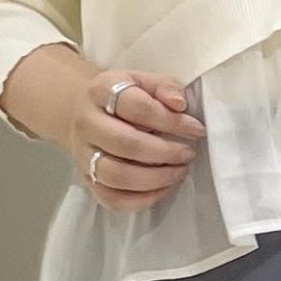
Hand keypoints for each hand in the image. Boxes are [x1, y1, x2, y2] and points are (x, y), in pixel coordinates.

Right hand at [69, 68, 205, 210]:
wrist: (84, 114)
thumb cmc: (123, 98)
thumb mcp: (143, 81)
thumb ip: (165, 87)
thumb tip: (179, 104)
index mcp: (100, 91)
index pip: (137, 107)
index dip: (171, 121)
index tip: (196, 129)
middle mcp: (86, 123)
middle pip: (126, 143)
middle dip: (165, 152)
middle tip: (188, 154)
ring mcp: (83, 156)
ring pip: (117, 176)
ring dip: (156, 178)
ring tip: (178, 171)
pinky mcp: (88, 181)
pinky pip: (113, 199)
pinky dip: (143, 199)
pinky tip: (163, 187)